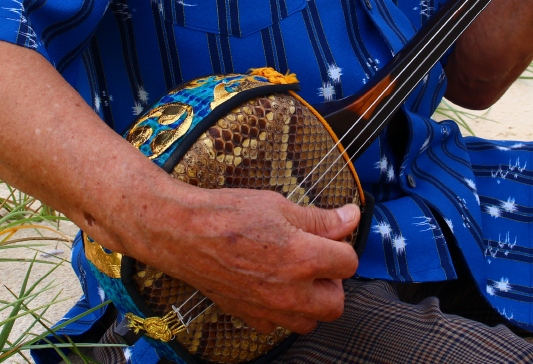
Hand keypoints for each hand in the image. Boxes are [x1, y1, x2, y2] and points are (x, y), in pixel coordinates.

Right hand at [112, 182, 360, 334]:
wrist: (182, 232)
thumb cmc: (227, 214)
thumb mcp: (279, 206)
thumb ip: (319, 219)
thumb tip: (350, 217)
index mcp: (302, 258)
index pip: (348, 262)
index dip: (342, 244)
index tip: (333, 235)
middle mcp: (289, 291)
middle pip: (336, 303)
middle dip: (332, 281)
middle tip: (318, 259)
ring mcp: (268, 309)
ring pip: (309, 321)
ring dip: (311, 301)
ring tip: (295, 274)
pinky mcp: (249, 316)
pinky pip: (277, 326)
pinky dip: (281, 310)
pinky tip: (270, 285)